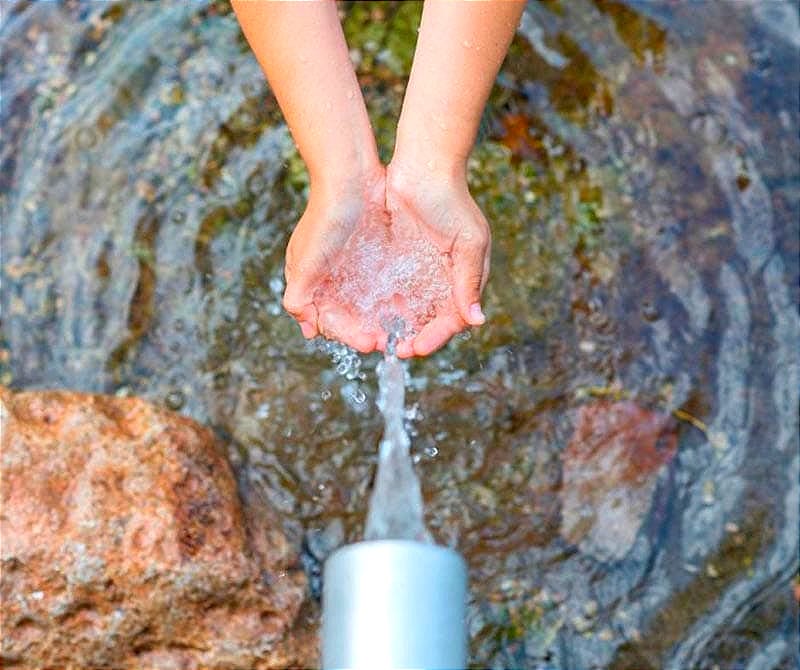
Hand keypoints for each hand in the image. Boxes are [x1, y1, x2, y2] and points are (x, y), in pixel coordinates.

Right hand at [282, 167, 387, 352]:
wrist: (350, 174)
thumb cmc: (325, 216)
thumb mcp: (306, 260)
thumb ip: (300, 295)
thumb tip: (306, 328)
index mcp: (308, 282)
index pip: (328, 321)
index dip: (348, 335)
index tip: (370, 343)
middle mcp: (328, 278)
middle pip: (347, 317)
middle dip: (366, 331)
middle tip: (389, 342)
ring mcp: (350, 267)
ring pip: (365, 305)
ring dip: (380, 320)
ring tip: (401, 331)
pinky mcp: (370, 255)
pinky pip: (380, 286)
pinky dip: (390, 301)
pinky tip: (406, 308)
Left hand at [385, 161, 490, 357]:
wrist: (423, 164)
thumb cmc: (451, 200)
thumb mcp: (467, 241)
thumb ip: (469, 281)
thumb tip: (477, 320)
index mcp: (465, 277)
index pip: (453, 319)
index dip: (436, 337)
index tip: (416, 348)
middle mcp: (444, 278)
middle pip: (430, 320)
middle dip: (415, 338)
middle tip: (396, 350)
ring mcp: (421, 270)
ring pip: (411, 310)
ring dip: (399, 327)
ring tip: (381, 339)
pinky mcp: (399, 260)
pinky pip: (393, 291)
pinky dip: (385, 307)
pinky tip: (372, 316)